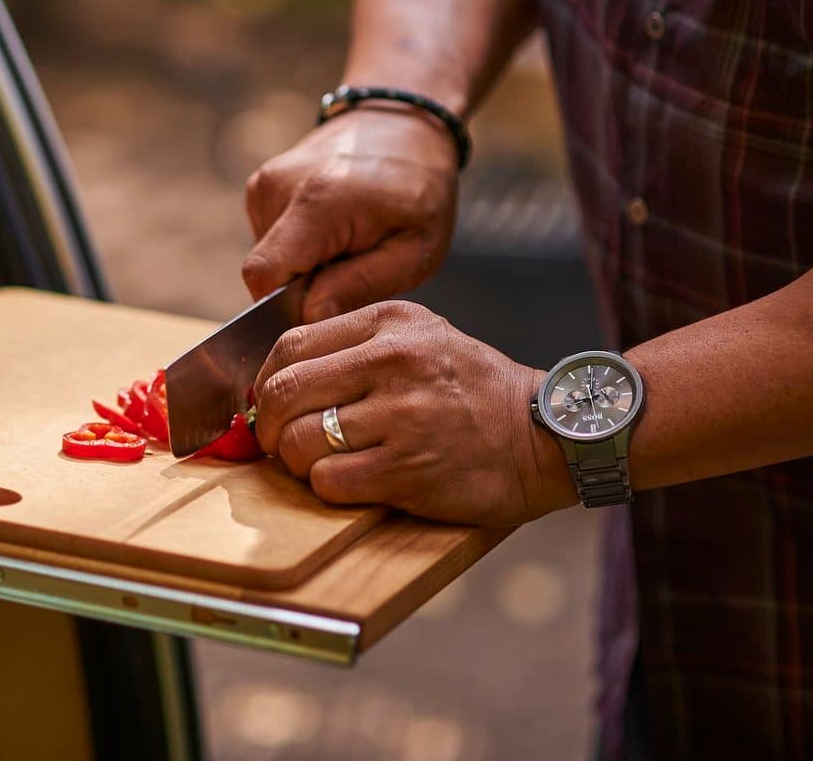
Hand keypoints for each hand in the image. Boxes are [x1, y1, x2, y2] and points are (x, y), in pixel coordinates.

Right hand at [242, 106, 458, 322]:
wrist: (403, 126)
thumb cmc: (419, 190)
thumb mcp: (414, 250)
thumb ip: (360, 286)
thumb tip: (308, 317)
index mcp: (317, 202)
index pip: (263, 276)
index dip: (286, 307)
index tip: (327, 308)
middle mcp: (278, 188)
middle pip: (267, 273)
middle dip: (303, 288)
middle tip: (352, 270)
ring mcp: (264, 184)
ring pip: (269, 260)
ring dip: (303, 268)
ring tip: (347, 246)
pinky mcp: (261, 187)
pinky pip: (271, 241)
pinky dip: (299, 249)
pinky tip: (332, 231)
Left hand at [252, 300, 574, 525]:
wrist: (546, 435)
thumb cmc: (475, 391)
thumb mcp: (422, 338)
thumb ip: (357, 346)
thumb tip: (279, 380)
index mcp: (389, 323)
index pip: (290, 346)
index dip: (266, 383)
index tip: (272, 405)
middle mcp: (392, 362)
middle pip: (285, 393)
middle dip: (271, 428)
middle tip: (281, 444)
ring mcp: (401, 417)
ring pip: (300, 442)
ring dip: (298, 463)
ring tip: (320, 465)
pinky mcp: (408, 470)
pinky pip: (328, 482)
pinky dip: (327, 488)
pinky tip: (352, 483)